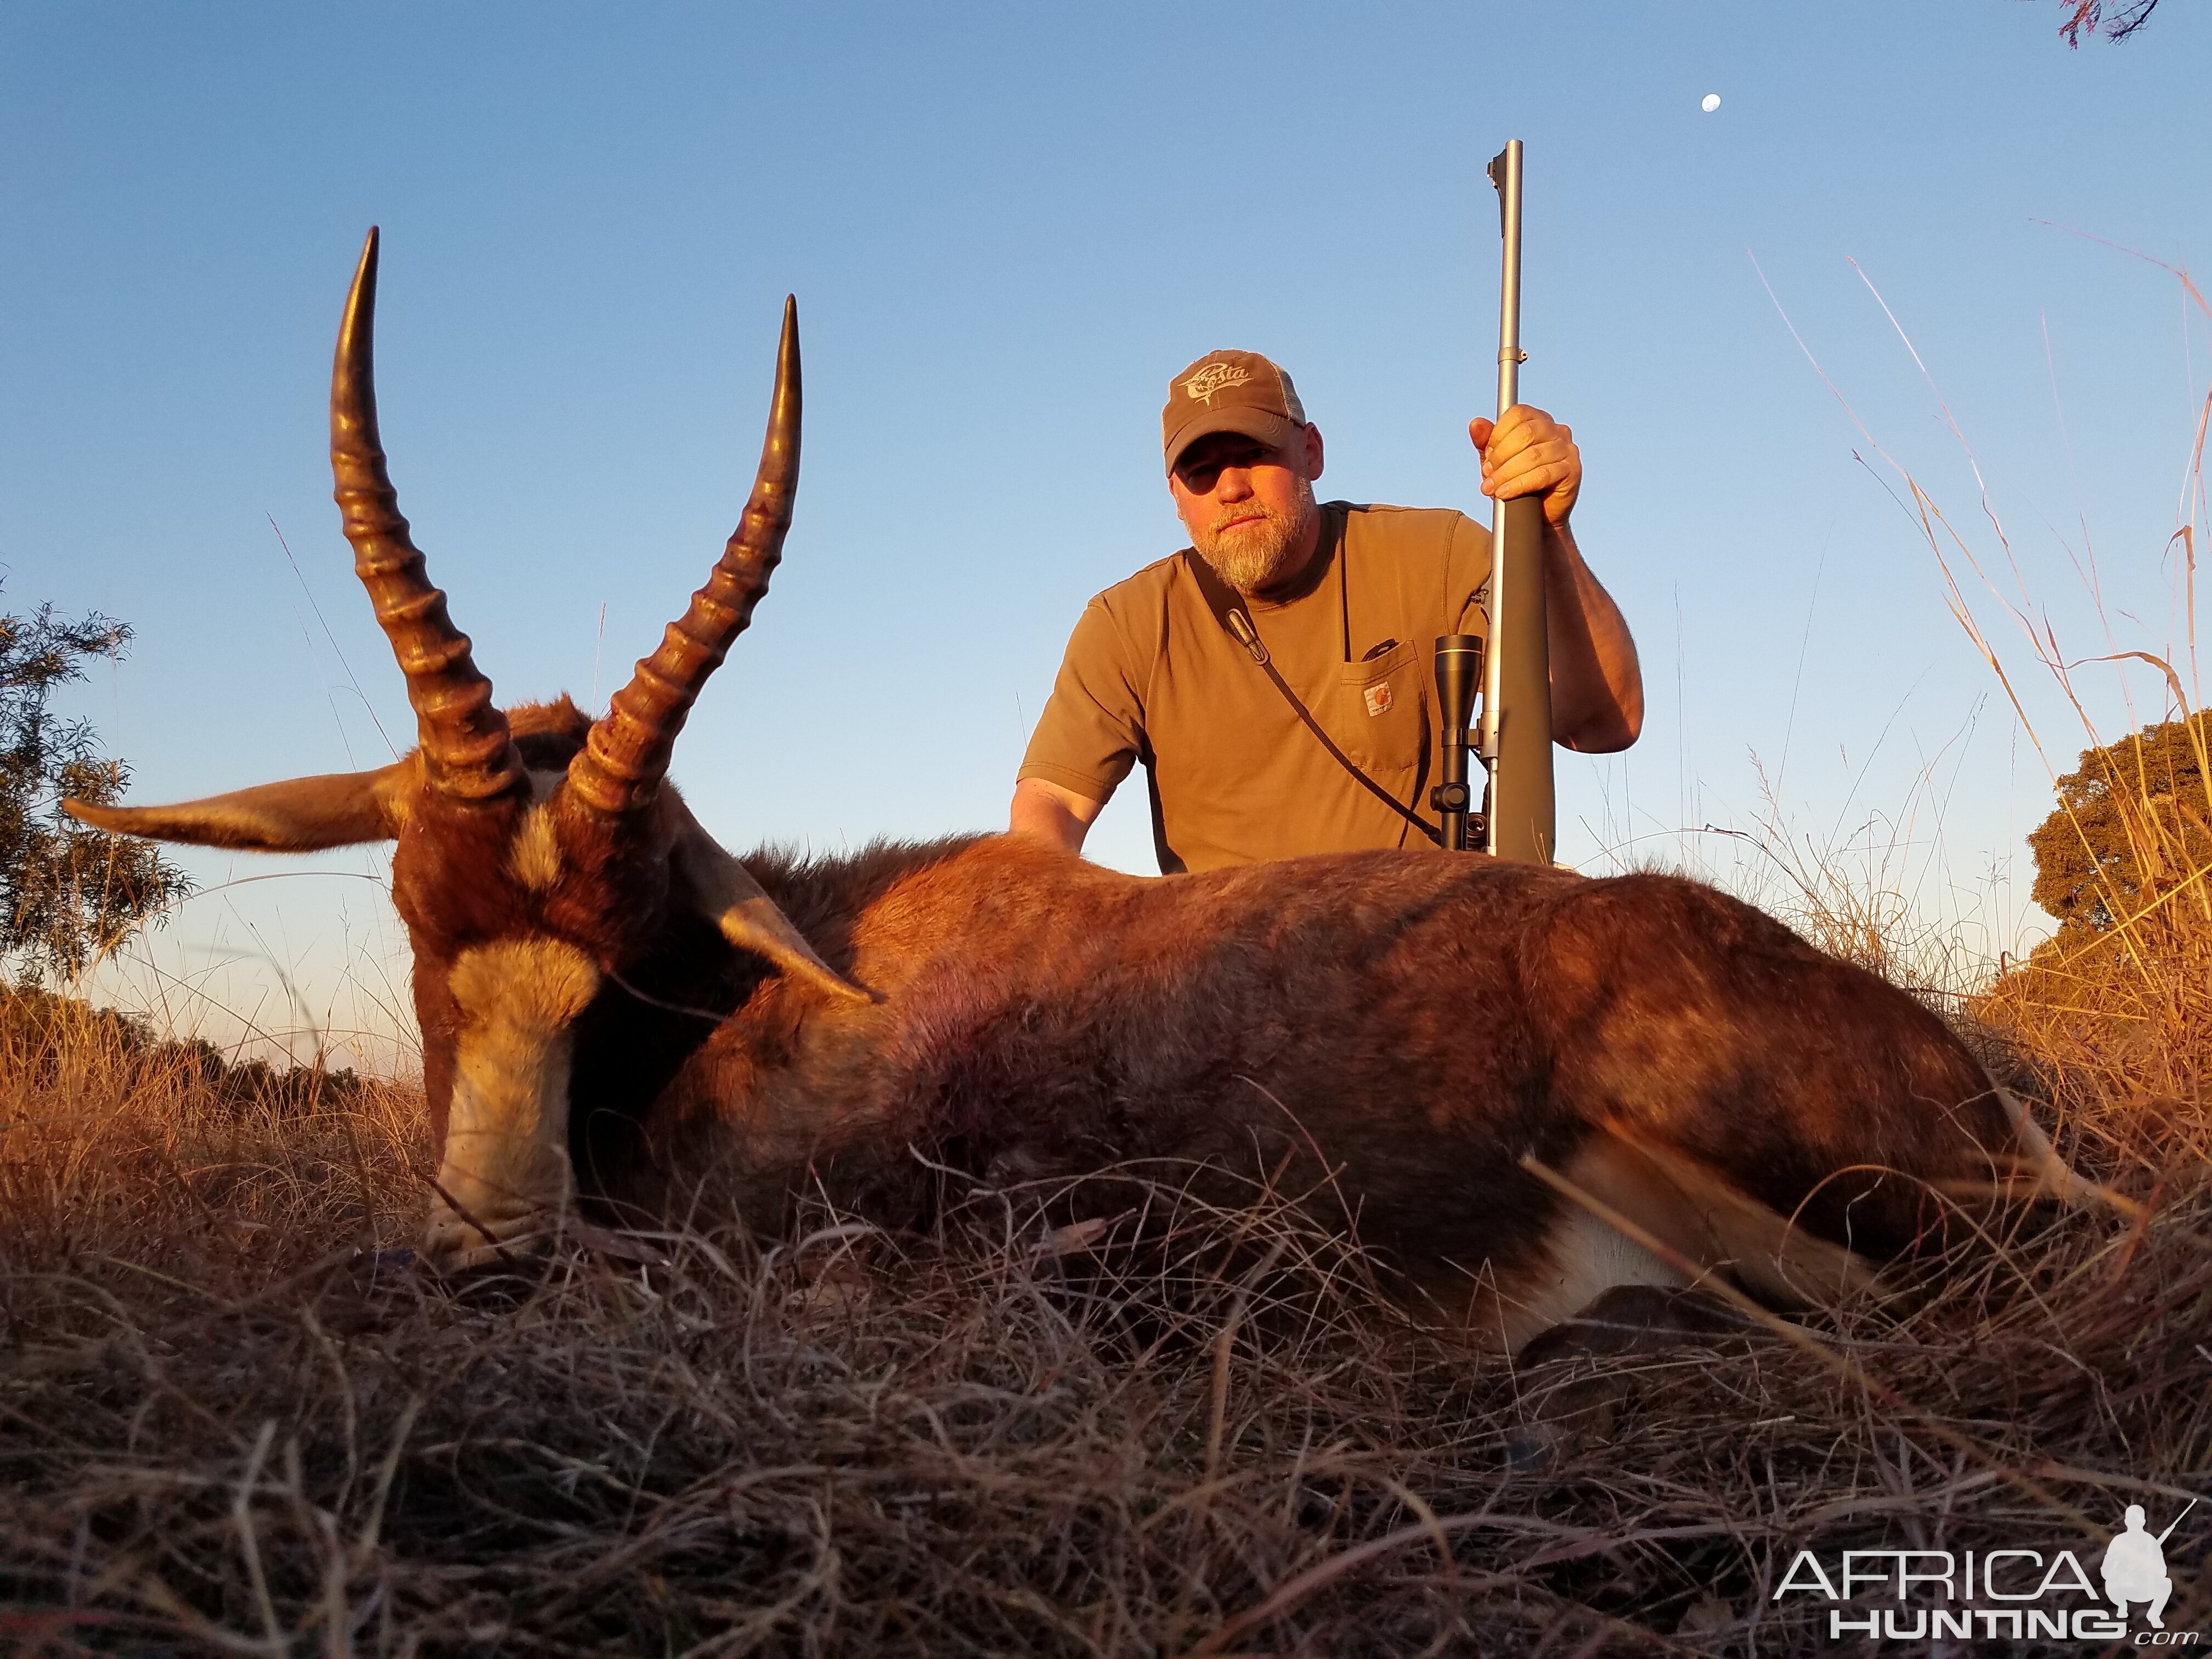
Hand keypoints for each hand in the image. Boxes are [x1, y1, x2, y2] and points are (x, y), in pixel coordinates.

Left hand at [1469, 405, 1578, 528]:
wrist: (1538, 516)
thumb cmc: (1518, 482)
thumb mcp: (1497, 460)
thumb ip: (1485, 442)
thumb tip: (1476, 424)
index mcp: (1539, 420)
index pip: (1518, 414)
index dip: (1498, 434)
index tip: (1487, 455)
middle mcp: (1557, 430)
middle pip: (1525, 433)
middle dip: (1501, 456)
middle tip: (1487, 474)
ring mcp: (1567, 449)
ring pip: (1533, 455)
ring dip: (1506, 473)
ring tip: (1492, 488)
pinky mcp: (1573, 470)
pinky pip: (1543, 474)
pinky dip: (1519, 484)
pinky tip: (1504, 493)